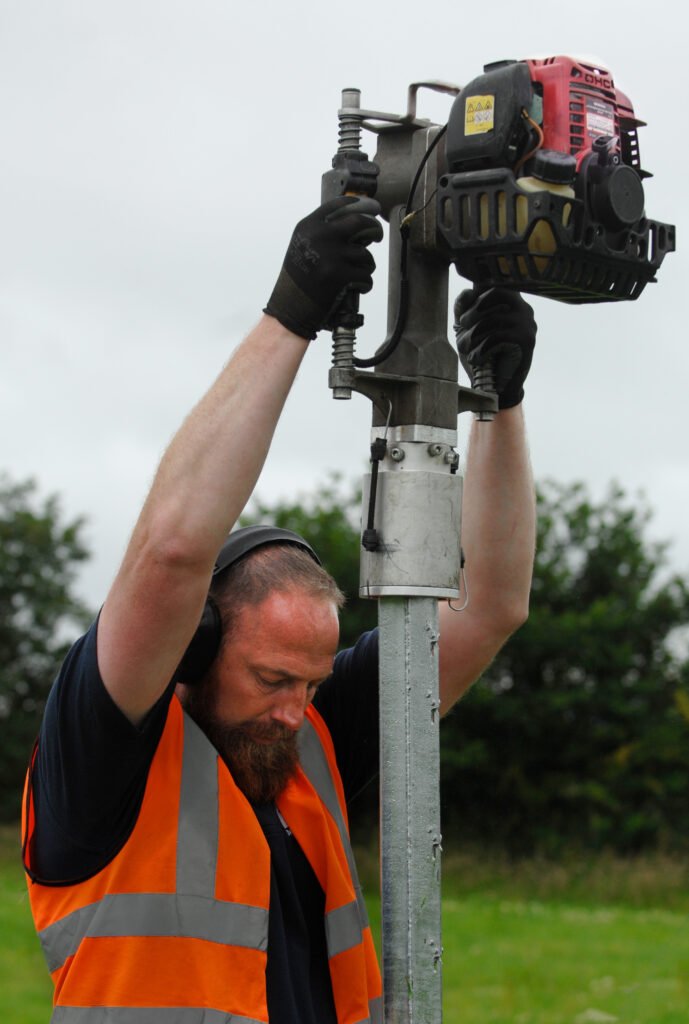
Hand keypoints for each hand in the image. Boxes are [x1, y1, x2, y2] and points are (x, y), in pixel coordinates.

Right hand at [264, 196, 383, 340]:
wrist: (289, 310)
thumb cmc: (297, 281)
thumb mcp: (302, 246)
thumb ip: (323, 232)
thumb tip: (357, 222)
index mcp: (309, 226)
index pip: (340, 204)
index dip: (361, 204)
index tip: (373, 208)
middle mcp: (319, 236)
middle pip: (360, 222)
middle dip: (374, 228)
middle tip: (377, 235)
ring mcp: (330, 256)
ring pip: (365, 255)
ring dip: (367, 266)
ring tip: (356, 275)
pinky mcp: (339, 276)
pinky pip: (366, 276)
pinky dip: (365, 284)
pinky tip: (356, 288)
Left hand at [453, 287, 536, 408]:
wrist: (497, 388)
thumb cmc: (482, 355)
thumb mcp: (467, 329)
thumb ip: (464, 308)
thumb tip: (467, 292)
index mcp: (510, 301)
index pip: (495, 282)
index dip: (476, 292)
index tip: (464, 311)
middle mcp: (522, 307)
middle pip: (495, 293)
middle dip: (472, 312)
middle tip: (461, 328)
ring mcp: (527, 322)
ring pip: (494, 318)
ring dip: (473, 335)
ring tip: (467, 349)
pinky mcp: (527, 339)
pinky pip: (499, 336)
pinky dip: (482, 348)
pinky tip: (477, 359)